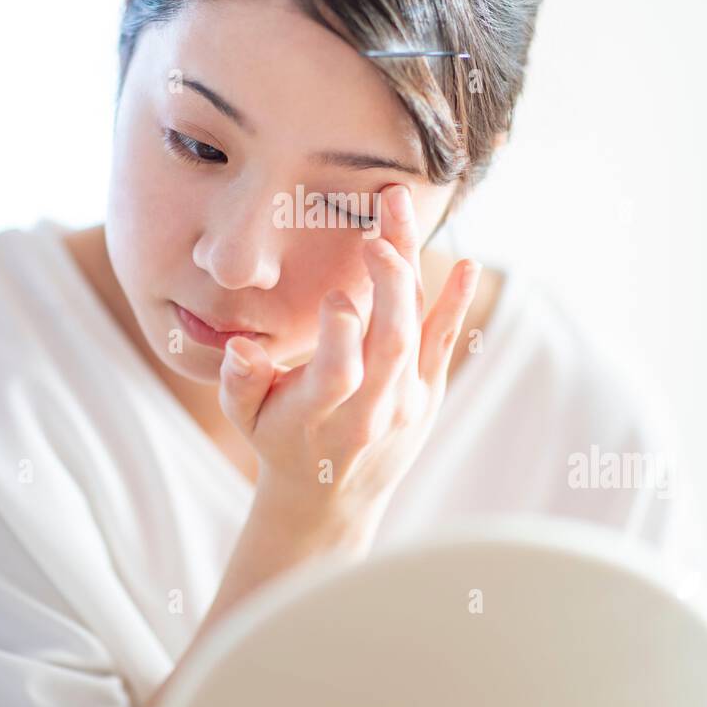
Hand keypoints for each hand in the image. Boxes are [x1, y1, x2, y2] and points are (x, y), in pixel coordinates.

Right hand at [217, 182, 481, 542]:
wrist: (331, 497)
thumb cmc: (280, 441)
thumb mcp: (245, 418)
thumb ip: (239, 382)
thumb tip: (241, 347)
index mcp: (317, 416)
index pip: (340, 373)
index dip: (342, 333)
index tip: (337, 293)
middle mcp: (368, 411)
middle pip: (391, 343)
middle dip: (389, 286)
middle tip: (375, 240)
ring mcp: (404, 401)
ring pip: (416, 329)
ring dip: (411, 269)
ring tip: (399, 209)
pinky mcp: (427, 391)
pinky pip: (443, 342)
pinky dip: (455, 302)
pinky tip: (467, 264)